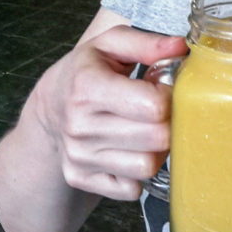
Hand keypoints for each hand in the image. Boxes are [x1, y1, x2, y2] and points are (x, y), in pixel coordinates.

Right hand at [34, 26, 187, 200]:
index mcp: (88, 87)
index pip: (154, 106)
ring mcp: (78, 156)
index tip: (163, 88)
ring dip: (156, 149)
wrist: (51, 105)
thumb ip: (147, 43)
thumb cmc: (87, 71)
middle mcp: (80, 125)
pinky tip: (131, 149)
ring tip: (147, 129)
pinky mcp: (80, 178)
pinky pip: (132, 189)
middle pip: (157, 138)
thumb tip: (180, 47)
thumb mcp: (112, 44)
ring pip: (147, 167)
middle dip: (168, 122)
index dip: (170, 96)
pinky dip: (138, 172)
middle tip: (160, 110)